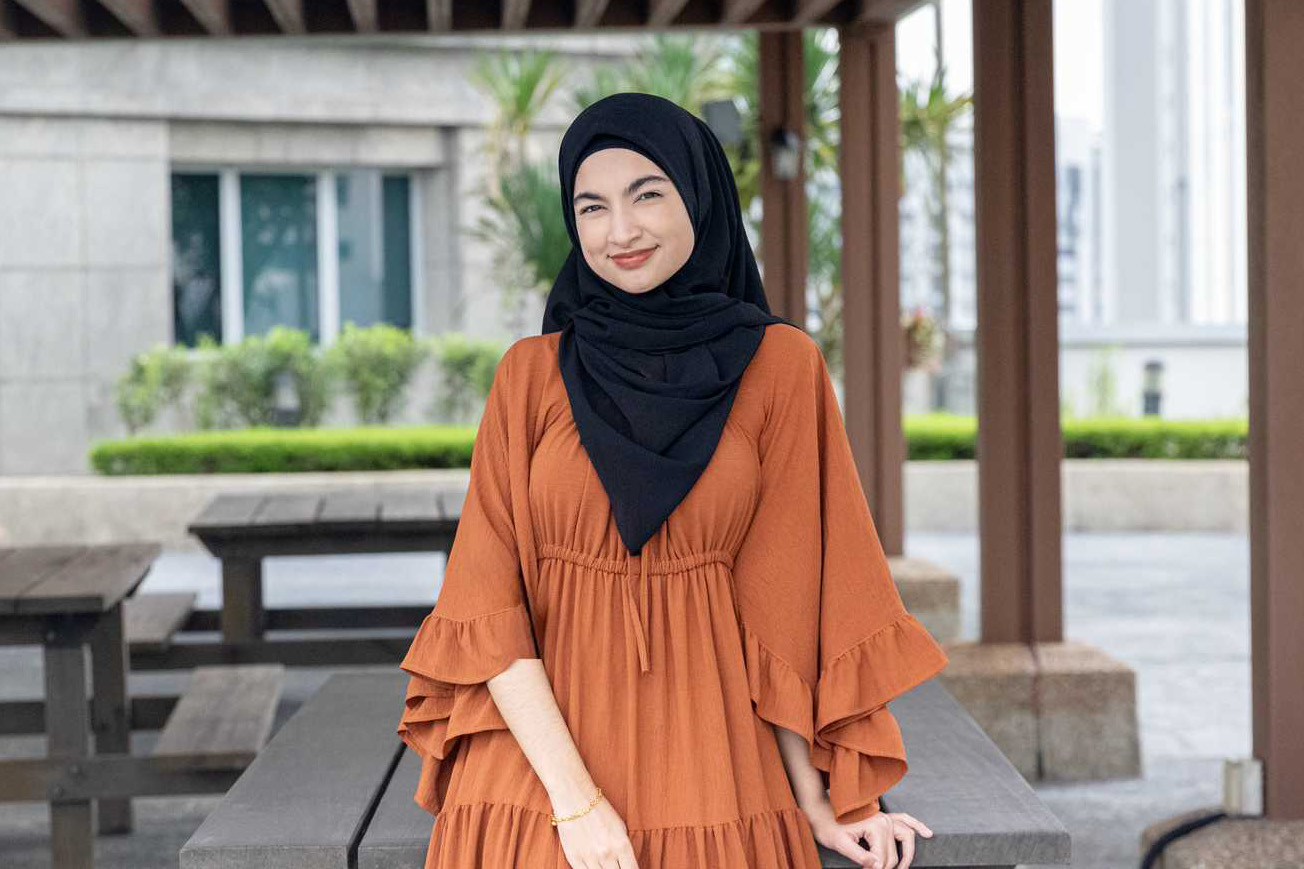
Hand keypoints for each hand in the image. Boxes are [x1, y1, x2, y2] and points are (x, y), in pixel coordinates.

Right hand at [552, 792, 640, 868]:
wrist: (574, 797)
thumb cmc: (600, 811)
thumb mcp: (620, 828)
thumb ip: (624, 850)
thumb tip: (627, 867)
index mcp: (622, 844)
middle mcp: (606, 854)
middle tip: (616, 865)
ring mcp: (589, 858)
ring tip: (605, 864)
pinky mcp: (574, 858)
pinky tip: (594, 865)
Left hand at [804, 801, 932, 868]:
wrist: (820, 811)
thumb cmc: (828, 827)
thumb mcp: (840, 844)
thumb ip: (860, 855)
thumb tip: (877, 866)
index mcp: (876, 826)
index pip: (884, 859)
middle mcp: (885, 820)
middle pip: (894, 853)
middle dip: (889, 867)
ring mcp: (886, 817)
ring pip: (906, 838)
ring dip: (907, 854)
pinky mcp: (884, 817)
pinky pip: (905, 820)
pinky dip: (916, 826)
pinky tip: (926, 834)